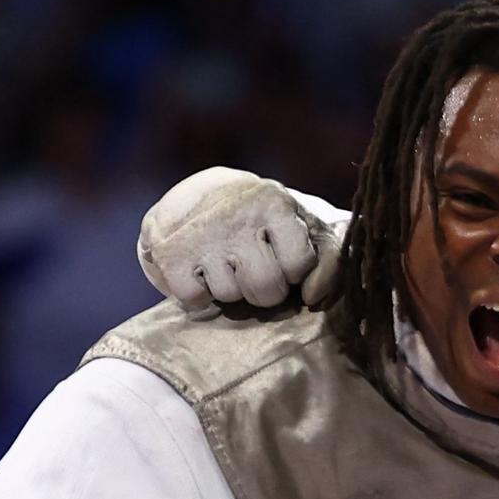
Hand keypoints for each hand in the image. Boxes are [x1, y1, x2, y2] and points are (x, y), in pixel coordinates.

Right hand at [136, 168, 341, 318]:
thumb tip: (314, 296)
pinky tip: (200, 269)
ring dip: (230, 289)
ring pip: (231, 296)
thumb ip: (329, 261)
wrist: (196, 199)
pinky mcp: (169, 253)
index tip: (280, 254)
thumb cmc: (264, 223)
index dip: (292, 270)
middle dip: (263, 288)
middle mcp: (235, 213)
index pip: (298, 265)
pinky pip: (196, 299)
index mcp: (274, 203)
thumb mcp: (305, 230)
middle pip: (266, 289)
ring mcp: (200, 233)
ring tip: (224, 262)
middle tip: (250, 265)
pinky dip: (198, 294)